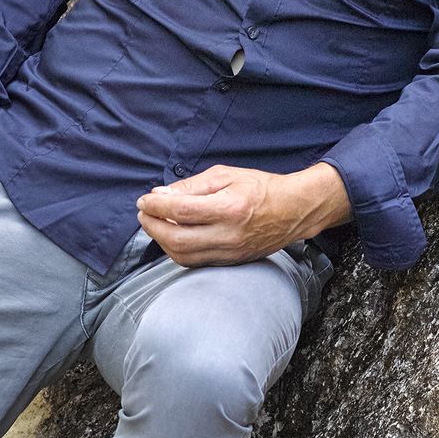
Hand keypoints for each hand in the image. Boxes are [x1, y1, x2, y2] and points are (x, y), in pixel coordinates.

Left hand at [137, 162, 349, 265]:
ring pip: (183, 256)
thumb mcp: (226, 175)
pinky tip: (173, 237)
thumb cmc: (261, 188)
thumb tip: (161, 194)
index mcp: (229, 208)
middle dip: (152, 227)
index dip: (156, 206)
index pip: (180, 211)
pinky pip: (195, 262)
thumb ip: (192, 185)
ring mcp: (230, 252)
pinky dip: (177, 251)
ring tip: (155, 225)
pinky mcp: (231, 262)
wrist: (294, 210)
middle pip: (177, 239)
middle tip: (144, 214)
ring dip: (162, 242)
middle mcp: (229, 234)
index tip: (144, 201)